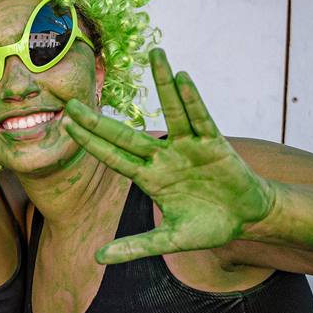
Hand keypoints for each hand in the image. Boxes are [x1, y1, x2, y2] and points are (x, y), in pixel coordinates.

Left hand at [63, 48, 274, 264]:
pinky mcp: (214, 144)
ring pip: (172, 110)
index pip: (112, 157)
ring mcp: (188, 147)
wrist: (246, 218)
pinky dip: (193, 100)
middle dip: (99, 120)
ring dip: (162, 82)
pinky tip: (182, 78)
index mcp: (149, 178)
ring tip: (153, 53)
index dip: (90, 142)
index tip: (66, 125)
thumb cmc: (207, 225)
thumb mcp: (170, 241)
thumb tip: (97, 258)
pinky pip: (201, 118)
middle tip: (71, 101)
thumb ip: (135, 247)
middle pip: (126, 135)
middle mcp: (163, 157)